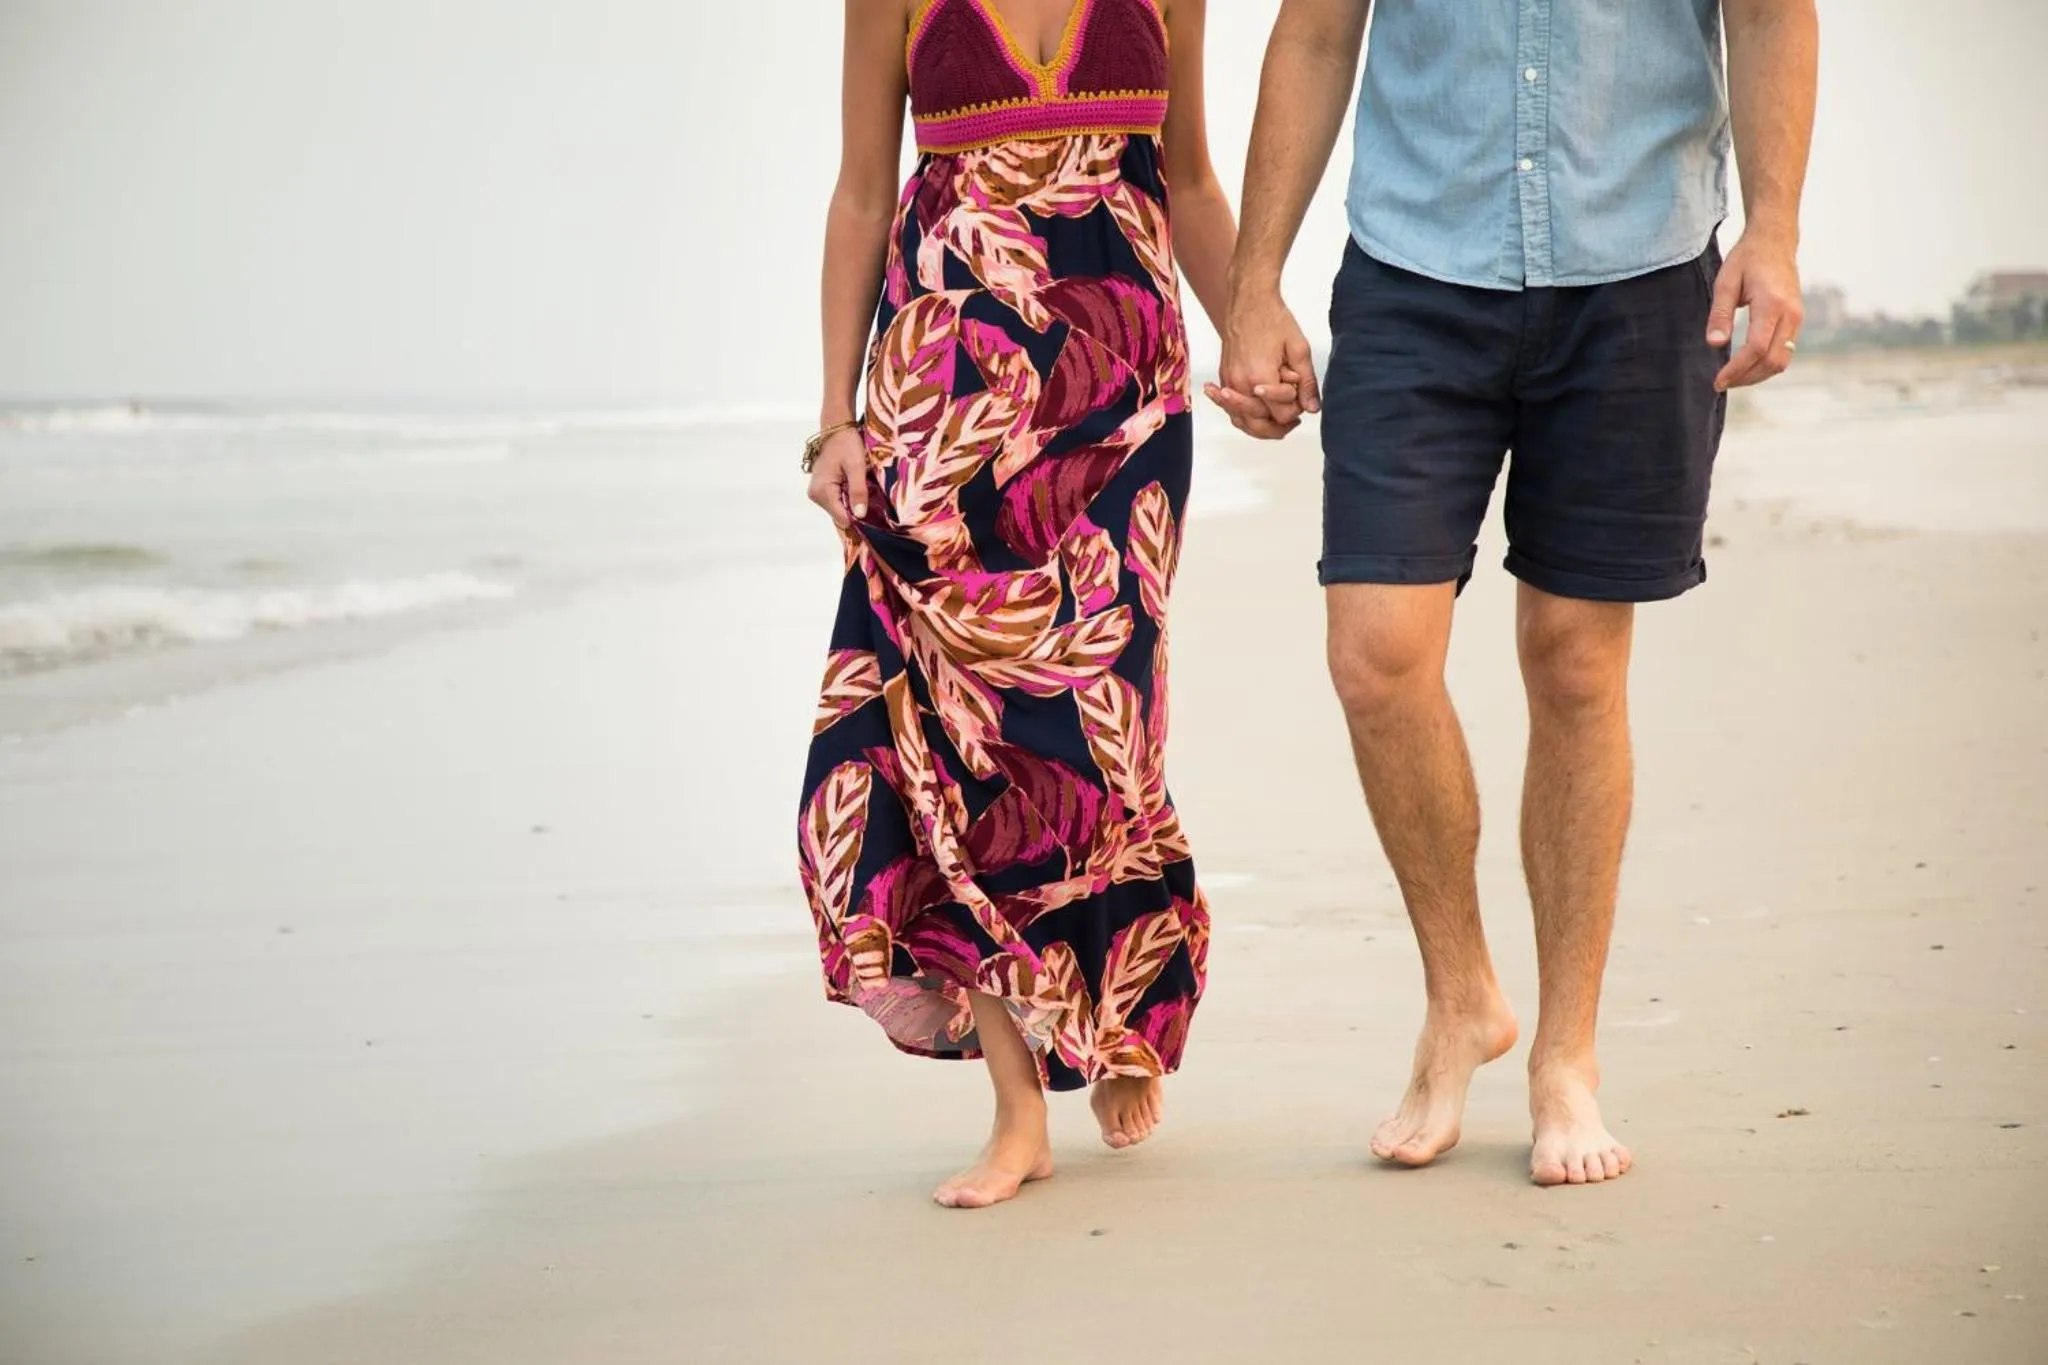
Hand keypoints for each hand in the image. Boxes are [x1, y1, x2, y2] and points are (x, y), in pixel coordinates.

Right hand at [805, 427, 869, 528]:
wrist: (837, 430)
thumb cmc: (847, 444)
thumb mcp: (856, 466)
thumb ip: (858, 491)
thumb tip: (860, 515)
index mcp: (822, 491)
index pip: (842, 518)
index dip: (859, 516)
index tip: (873, 509)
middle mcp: (816, 495)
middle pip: (840, 516)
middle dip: (856, 510)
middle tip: (869, 496)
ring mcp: (817, 493)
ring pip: (839, 510)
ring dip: (852, 504)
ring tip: (862, 488)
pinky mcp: (821, 490)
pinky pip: (837, 502)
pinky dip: (847, 498)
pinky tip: (854, 488)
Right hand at [1206, 290, 1321, 438]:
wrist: (1249, 301)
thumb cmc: (1272, 319)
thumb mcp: (1299, 349)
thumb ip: (1306, 382)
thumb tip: (1312, 408)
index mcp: (1260, 378)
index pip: (1280, 414)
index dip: (1295, 408)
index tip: (1299, 393)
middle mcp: (1240, 385)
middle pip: (1259, 425)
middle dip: (1279, 424)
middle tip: (1294, 420)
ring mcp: (1229, 382)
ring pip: (1243, 422)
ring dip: (1261, 425)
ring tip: (1278, 420)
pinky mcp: (1224, 378)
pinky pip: (1231, 410)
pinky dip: (1244, 415)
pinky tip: (1256, 412)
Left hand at [1708, 230, 1802, 391]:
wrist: (1775, 242)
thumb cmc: (1747, 259)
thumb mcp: (1726, 282)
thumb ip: (1720, 314)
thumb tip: (1715, 344)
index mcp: (1772, 304)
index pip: (1757, 348)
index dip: (1737, 369)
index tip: (1718, 381)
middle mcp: (1791, 314)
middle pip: (1773, 361)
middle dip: (1746, 378)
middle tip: (1721, 384)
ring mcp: (1797, 318)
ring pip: (1782, 360)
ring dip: (1757, 375)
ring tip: (1732, 379)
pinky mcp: (1796, 321)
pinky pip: (1785, 352)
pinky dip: (1766, 365)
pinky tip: (1746, 366)